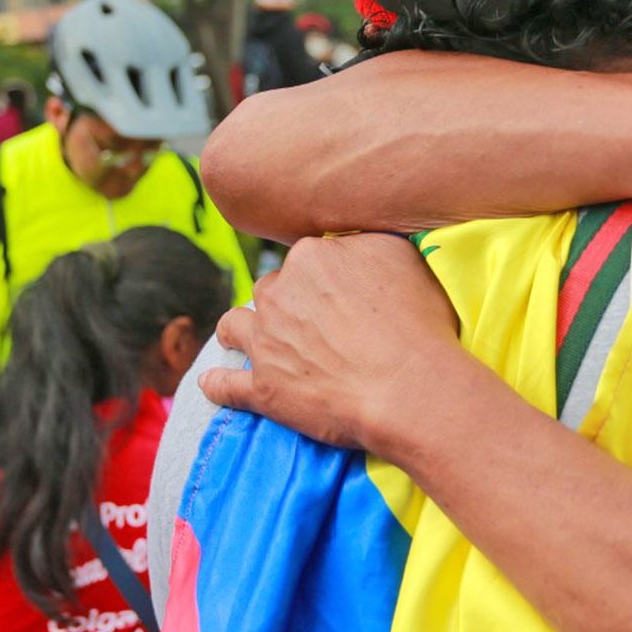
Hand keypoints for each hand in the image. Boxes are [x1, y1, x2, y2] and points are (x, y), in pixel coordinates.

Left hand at [200, 234, 464, 450]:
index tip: (339, 294)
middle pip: (271, 289)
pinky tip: (212, 385)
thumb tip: (355, 243)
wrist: (408, 388)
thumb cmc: (419, 324)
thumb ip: (370, 244)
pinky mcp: (262, 389)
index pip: (308, 260)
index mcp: (312, 256)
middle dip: (285, 303)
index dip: (323, 278)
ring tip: (245, 338)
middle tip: (311, 324)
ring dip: (239, 330)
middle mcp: (279, 293)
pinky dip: (217, 385)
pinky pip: (225, 386)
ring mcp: (265, 342)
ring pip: (234, 325)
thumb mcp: (405, 258)